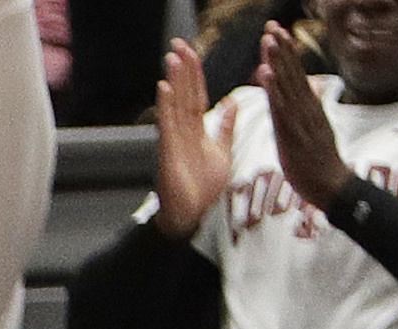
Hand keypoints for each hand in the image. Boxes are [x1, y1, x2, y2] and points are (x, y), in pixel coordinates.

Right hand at [149, 41, 224, 240]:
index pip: (197, 95)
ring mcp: (174, 140)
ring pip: (176, 104)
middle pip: (184, 94)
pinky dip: (166, 105)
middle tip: (179, 44)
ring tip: (172, 58)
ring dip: (174, 80)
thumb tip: (232, 104)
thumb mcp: (223, 151)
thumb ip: (226, 127)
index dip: (195, 74)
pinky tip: (165, 87)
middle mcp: (183, 132)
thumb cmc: (204, 189)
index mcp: (197, 131)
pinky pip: (167, 124)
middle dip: (183, 69)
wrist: (192, 216)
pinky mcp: (169, 151)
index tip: (192, 53)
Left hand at [258, 22, 353, 211]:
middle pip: (292, 72)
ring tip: (269, 39)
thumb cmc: (320, 160)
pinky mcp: (293, 133)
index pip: (295, 74)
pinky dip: (274, 89)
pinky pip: (281, 108)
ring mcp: (300, 119)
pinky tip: (266, 73)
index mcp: (309, 106)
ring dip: (277, 61)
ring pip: (287, 85)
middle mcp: (306, 108)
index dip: (286, 53)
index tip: (277, 32)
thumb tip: (316, 87)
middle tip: (271, 25)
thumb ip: (313, 106)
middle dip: (281, 48)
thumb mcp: (316, 127)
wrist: (330, 184)